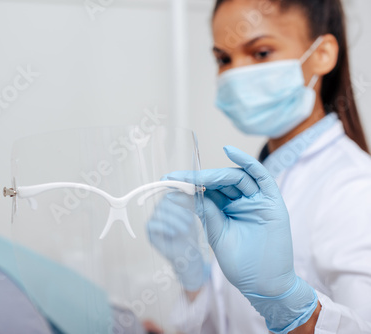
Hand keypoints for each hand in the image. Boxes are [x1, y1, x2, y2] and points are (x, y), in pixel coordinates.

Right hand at [146, 193, 209, 291]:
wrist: (187, 257)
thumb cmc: (193, 234)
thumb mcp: (197, 215)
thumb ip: (195, 201)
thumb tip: (195, 190)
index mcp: (170, 200)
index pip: (172, 190)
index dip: (178, 190)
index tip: (191, 196)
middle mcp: (160, 207)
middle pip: (165, 199)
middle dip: (179, 209)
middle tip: (191, 220)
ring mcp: (153, 218)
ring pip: (159, 211)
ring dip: (174, 220)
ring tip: (186, 229)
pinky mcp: (149, 230)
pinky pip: (152, 224)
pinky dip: (165, 227)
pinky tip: (175, 233)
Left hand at [166, 146, 317, 333]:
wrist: (264, 286)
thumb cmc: (241, 265)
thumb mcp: (217, 234)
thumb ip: (206, 212)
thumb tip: (182, 193)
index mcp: (227, 209)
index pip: (207, 189)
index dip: (188, 183)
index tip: (167, 180)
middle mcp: (242, 201)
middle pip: (220, 181)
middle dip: (197, 178)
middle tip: (176, 177)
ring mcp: (258, 200)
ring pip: (237, 177)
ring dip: (215, 174)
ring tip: (197, 176)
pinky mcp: (272, 202)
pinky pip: (261, 176)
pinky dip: (247, 162)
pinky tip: (230, 152)